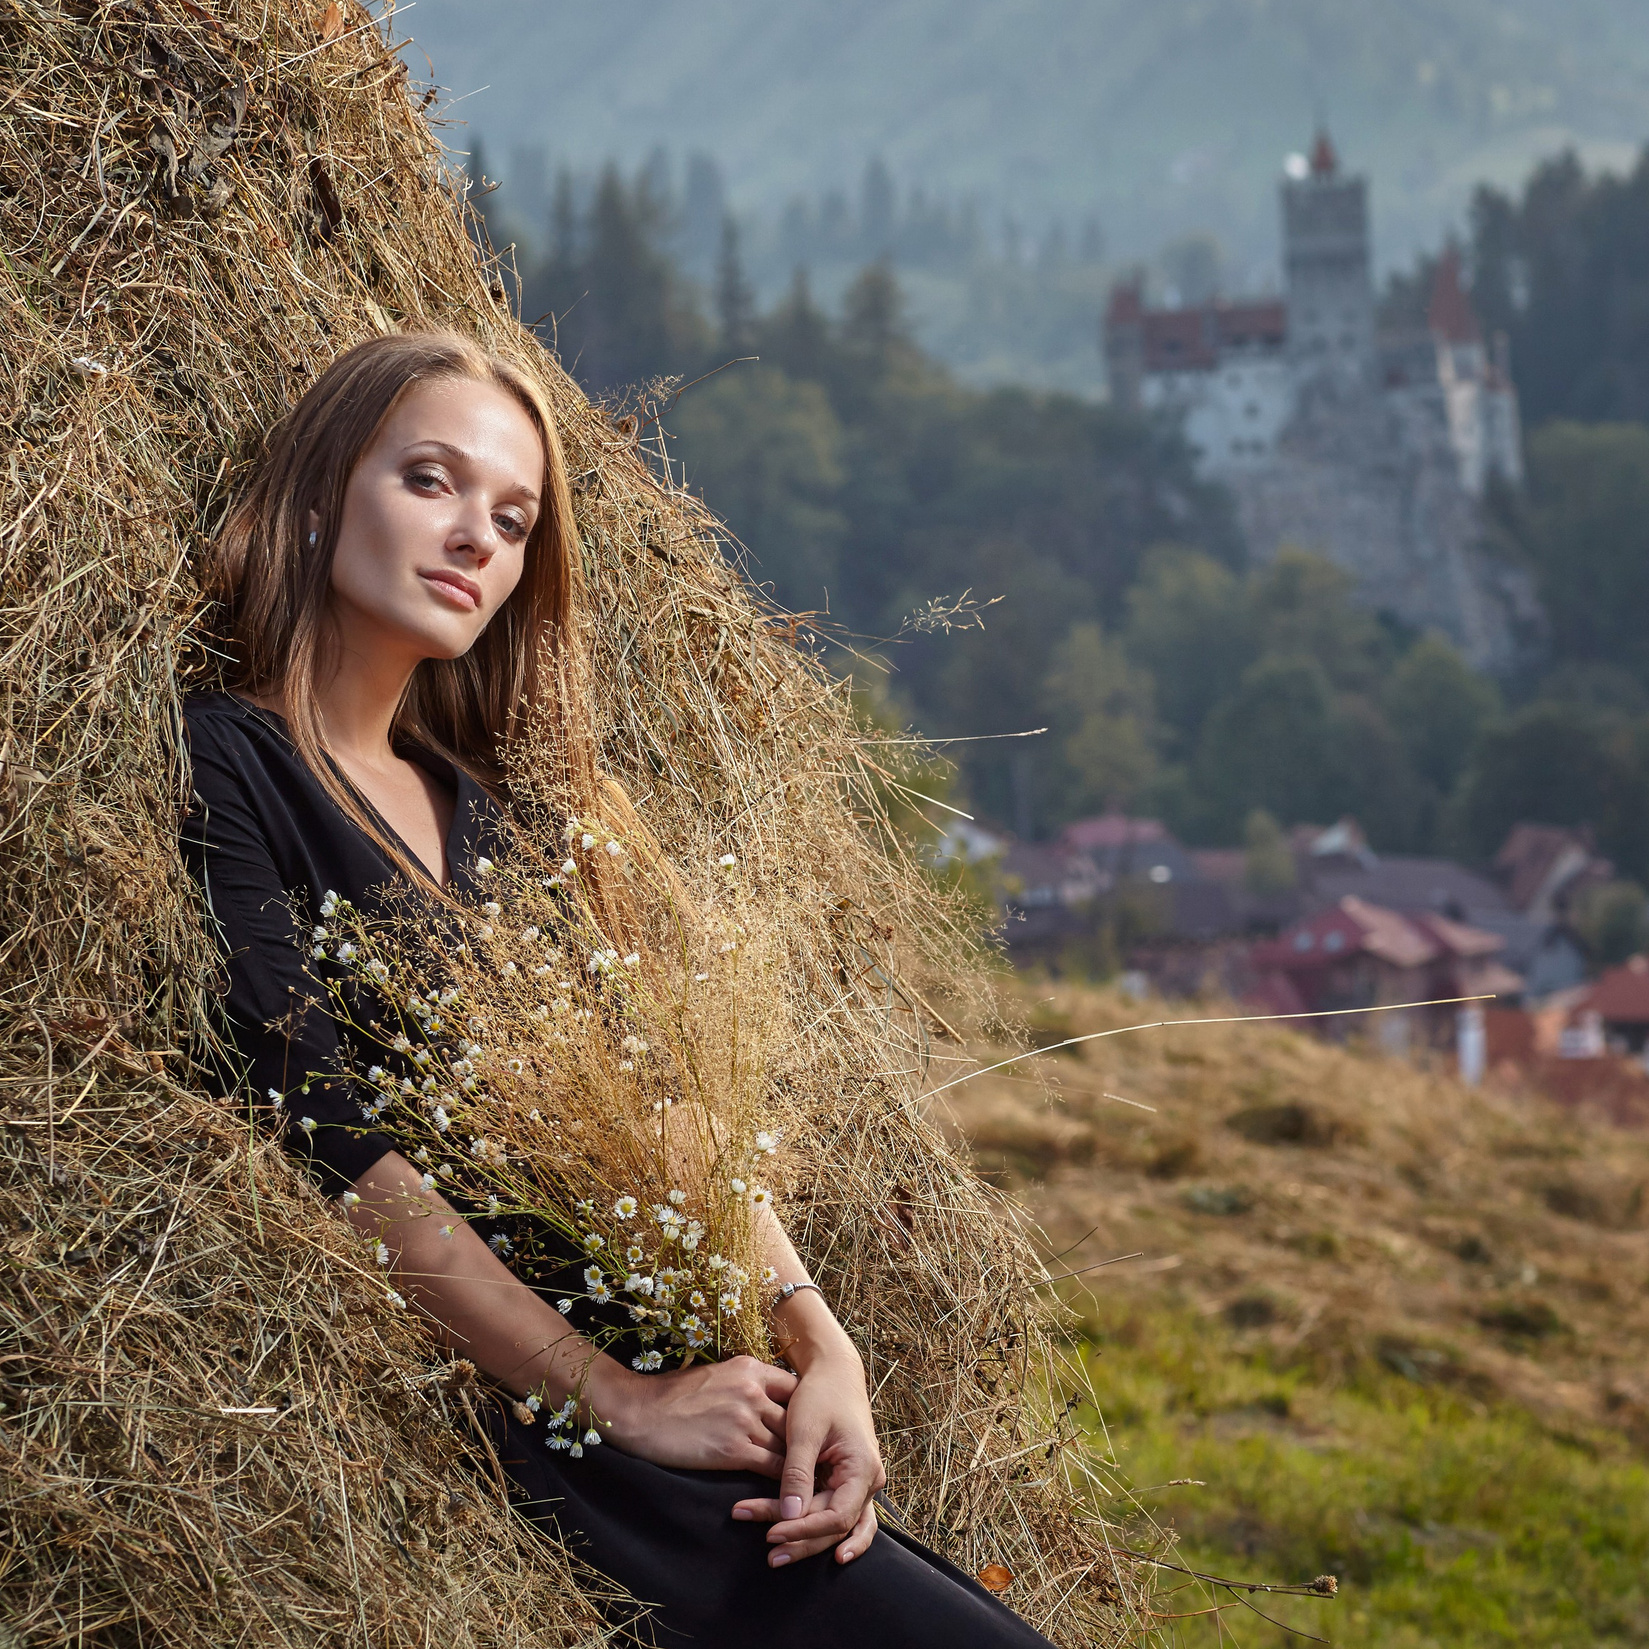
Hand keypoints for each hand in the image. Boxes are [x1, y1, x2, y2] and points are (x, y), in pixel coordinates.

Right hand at [592, 1353, 795, 1475]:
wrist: (640, 1412)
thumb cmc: (675, 1395)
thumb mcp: (716, 1375)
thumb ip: (746, 1384)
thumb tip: (770, 1400)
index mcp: (749, 1368)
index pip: (794, 1388)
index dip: (806, 1411)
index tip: (814, 1428)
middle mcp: (752, 1390)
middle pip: (796, 1419)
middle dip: (809, 1440)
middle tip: (824, 1458)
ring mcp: (744, 1419)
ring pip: (788, 1445)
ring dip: (800, 1464)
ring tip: (814, 1479)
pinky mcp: (733, 1449)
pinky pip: (771, 1467)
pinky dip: (783, 1481)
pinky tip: (789, 1491)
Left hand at [731, 1344, 884, 1566]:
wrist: (834, 1372)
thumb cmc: (820, 1395)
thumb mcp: (805, 1430)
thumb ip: (798, 1473)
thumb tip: (789, 1515)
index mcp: (862, 1467)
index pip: (836, 1516)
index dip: (804, 1529)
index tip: (771, 1532)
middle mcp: (869, 1481)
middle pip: (835, 1526)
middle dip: (799, 1539)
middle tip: (767, 1552)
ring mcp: (862, 1483)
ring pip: (839, 1527)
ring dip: (809, 1542)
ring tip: (778, 1558)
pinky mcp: (850, 1481)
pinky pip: (843, 1517)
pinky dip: (826, 1534)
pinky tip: (810, 1550)